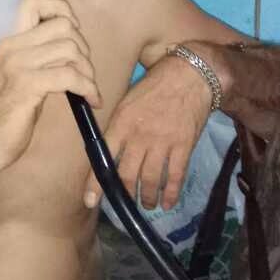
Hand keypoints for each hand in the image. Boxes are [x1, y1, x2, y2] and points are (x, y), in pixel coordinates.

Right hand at [0, 0, 100, 181]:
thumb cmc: (6, 114)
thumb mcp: (18, 75)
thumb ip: (37, 55)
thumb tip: (72, 44)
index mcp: (7, 41)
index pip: (32, 1)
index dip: (61, 11)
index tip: (73, 35)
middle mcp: (9, 46)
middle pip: (63, 25)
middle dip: (83, 47)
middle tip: (85, 72)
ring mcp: (16, 64)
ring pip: (70, 48)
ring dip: (87, 70)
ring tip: (88, 89)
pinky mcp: (27, 85)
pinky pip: (70, 76)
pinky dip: (88, 88)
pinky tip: (91, 101)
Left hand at [84, 53, 211, 211]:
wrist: (190, 75)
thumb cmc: (155, 85)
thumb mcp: (127, 100)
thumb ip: (118, 125)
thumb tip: (107, 147)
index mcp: (121, 123)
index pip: (103, 157)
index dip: (96, 182)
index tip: (89, 201)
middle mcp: (139, 137)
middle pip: (126, 175)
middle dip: (124, 194)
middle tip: (124, 202)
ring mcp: (162, 143)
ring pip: (150, 181)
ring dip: (146, 198)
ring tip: (146, 204)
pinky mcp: (183, 147)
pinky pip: (175, 177)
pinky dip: (171, 194)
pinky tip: (168, 203)